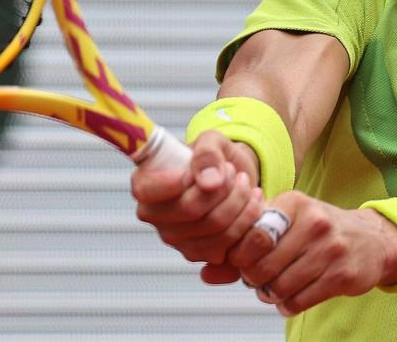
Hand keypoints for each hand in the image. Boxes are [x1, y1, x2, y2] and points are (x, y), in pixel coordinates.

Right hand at [130, 131, 264, 276]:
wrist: (233, 178)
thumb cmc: (213, 159)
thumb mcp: (211, 141)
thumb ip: (207, 153)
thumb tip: (209, 181)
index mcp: (146, 186)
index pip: (147, 191)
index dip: (176, 181)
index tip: (198, 169)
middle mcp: (155, 217)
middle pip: (190, 210)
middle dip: (222, 187)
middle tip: (233, 171)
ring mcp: (176, 240)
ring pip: (215, 227)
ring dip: (240, 201)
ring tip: (245, 183)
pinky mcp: (200, 254)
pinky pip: (229, 245)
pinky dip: (248, 220)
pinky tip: (251, 204)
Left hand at [228, 191, 396, 316]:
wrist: (371, 240)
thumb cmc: (318, 230)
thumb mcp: (286, 223)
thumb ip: (246, 243)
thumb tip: (207, 272)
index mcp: (294, 203)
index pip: (252, 235)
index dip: (239, 256)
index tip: (242, 261)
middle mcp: (314, 222)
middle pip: (263, 264)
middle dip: (253, 278)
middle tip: (256, 279)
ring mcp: (331, 249)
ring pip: (280, 286)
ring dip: (269, 294)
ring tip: (273, 288)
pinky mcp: (343, 275)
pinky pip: (300, 300)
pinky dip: (287, 304)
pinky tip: (290, 297)